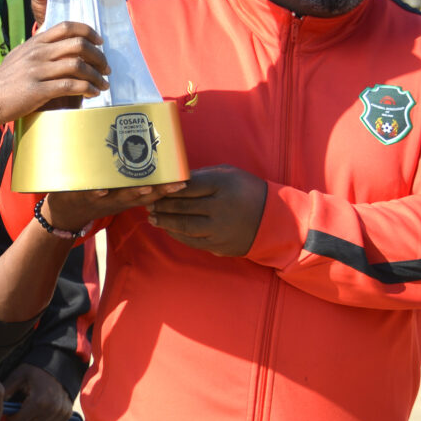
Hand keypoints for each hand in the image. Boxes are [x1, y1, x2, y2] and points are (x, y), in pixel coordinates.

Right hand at [0, 21, 109, 126]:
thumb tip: (55, 47)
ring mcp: (37, 71)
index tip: (100, 42)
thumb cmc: (2, 83)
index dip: (88, 32)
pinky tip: (93, 93)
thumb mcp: (18, 58)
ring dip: (96, 75)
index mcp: (34, 43)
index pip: (67, 27)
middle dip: (98, 56)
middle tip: (106, 68)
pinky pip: (70, 85)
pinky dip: (86, 88)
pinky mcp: (37, 90)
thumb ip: (37, 50)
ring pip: (77, 65)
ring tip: (104, 84)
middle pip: (78, 45)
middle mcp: (37, 53)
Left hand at [3, 364, 72, 420]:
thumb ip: (6, 392)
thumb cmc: (35, 371)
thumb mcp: (18, 376)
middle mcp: (51, 410)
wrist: (59, 365)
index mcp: (38, 401)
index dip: (10, 418)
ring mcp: (61, 414)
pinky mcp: (66, 416)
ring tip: (30, 412)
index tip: (12, 410)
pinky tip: (39, 414)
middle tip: (20, 412)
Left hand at [43, 182, 187, 234]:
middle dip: (155, 191)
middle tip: (171, 184)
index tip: (182, 183)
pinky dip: (95, 192)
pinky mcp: (78, 197)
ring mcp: (98, 199)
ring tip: (144, 186)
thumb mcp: (112, 189)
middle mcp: (115, 200)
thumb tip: (141, 141)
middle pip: (138, 197)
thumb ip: (125, 172)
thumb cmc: (92, 195)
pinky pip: (88, 195)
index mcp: (125, 197)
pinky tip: (100, 188)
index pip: (150, 194)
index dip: (166, 189)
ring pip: (117, 197)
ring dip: (131, 193)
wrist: (62, 214)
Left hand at [146, 165, 266, 255]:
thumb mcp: (230, 175)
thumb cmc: (247, 191)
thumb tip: (177, 179)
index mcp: (222, 186)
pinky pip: (192, 241)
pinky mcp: (219, 245)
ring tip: (153, 217)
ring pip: (184, 226)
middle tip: (148, 202)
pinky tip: (168, 229)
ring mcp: (219, 229)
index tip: (156, 187)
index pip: (188, 186)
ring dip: (166, 222)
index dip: (168, 188)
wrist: (273, 220)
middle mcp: (220, 208)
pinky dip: (177, 235)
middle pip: (183, 206)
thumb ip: (203, 176)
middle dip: (162, 205)